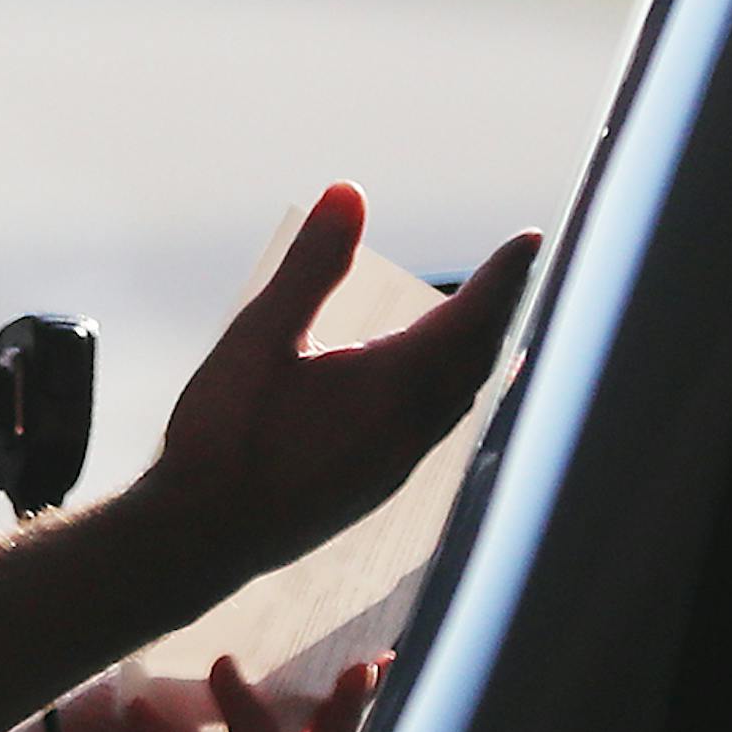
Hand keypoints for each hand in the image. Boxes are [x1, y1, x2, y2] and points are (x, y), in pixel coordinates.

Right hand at [156, 182, 537, 586]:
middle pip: (480, 359)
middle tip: (521, 267)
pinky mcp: (376, 487)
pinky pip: (440, 425)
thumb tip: (349, 193)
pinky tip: (439, 388)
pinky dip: (458, 388)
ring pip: (465, 398)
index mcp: (394, 386)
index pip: (472, 317)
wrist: (201, 539)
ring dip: (485, 352)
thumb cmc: (224, 437)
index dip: (504, 275)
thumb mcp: (260, 335)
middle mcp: (411, 430)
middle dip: (505, 308)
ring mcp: (397, 465)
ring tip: (497, 322)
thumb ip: (311, 266)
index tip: (530, 240)